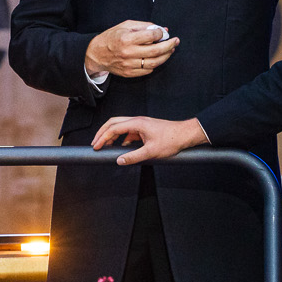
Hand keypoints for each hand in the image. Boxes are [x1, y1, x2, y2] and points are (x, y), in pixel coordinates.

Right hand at [85, 20, 178, 78]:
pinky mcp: (129, 73)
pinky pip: (147, 70)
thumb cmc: (111, 37)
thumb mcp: (125, 26)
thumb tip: (161, 29)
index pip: (151, 36)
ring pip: (154, 63)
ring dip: (166, 56)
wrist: (96, 54)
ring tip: (170, 50)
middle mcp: (128, 53)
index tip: (162, 32)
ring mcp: (129, 65)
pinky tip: (157, 58)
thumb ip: (144, 26)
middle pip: (156, 51)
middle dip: (169, 45)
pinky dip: (155, 64)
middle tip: (175, 41)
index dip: (160, 33)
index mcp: (127, 39)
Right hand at [90, 115, 208, 164]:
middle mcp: (137, 121)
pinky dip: (122, 138)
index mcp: (137, 123)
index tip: (96, 146)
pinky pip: (129, 131)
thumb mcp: (151, 152)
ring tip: (106, 146)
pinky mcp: (145, 128)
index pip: (113, 128)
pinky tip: (123, 148)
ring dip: (112, 135)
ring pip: (120, 126)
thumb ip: (133, 157)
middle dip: (102, 132)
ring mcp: (141, 124)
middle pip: (113, 123)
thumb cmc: (171, 140)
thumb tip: (119, 160)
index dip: (102, 137)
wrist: (185, 134)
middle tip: (95, 143)